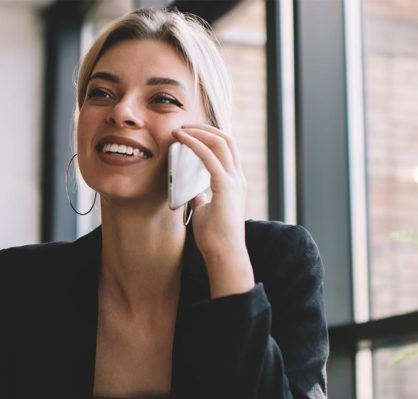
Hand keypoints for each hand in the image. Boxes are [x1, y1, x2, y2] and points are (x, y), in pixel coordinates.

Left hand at [172, 123, 253, 296]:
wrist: (223, 253)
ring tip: (180, 129)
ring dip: (199, 132)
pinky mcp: (225, 186)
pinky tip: (182, 139)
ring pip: (221, 142)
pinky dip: (195, 144)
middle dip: (204, 129)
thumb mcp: (204, 210)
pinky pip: (210, 156)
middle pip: (226, 140)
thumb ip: (200, 196)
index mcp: (234, 182)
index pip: (226, 149)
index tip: (190, 133)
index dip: (209, 137)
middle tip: (183, 126)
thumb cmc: (214, 237)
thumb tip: (190, 189)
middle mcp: (237, 178)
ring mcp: (233, 181)